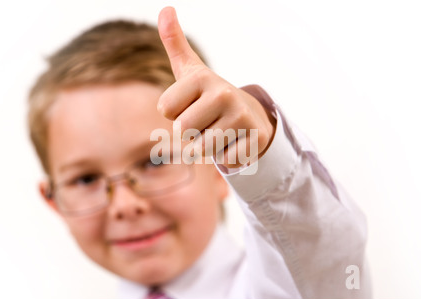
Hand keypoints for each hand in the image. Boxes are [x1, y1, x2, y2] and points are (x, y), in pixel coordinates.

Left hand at [157, 7, 275, 167]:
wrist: (249, 114)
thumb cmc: (209, 95)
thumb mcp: (190, 71)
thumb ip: (174, 43)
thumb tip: (166, 9)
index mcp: (201, 77)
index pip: (165, 110)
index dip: (175, 113)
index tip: (191, 103)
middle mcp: (223, 93)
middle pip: (182, 131)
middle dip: (191, 133)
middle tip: (206, 121)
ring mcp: (241, 116)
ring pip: (202, 149)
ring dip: (207, 146)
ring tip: (219, 131)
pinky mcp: (255, 138)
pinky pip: (223, 160)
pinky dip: (226, 156)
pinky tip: (235, 142)